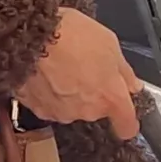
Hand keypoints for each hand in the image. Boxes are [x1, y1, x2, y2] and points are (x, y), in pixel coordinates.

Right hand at [17, 6, 140, 138]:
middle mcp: (87, 111)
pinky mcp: (38, 109)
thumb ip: (124, 71)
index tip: (124, 114)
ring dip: (70, 92)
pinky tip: (46, 73)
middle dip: (94, 93)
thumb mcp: (109, 43)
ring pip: (73, 107)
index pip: (127, 126)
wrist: (28, 35)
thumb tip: (132, 85)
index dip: (127, 121)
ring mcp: (61, 112)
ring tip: (62, 66)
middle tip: (86, 67)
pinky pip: (50, 104)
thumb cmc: (69, 35)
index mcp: (110, 97)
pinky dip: (49, 93)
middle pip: (97, 110)